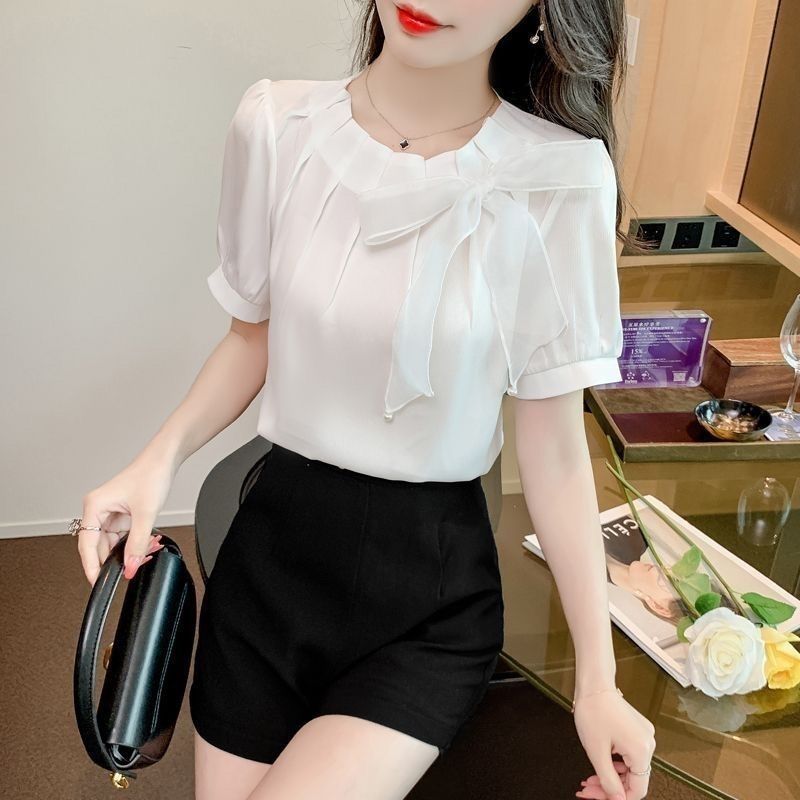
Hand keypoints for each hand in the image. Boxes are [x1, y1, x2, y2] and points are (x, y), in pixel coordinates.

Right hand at [77, 455, 176, 585]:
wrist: (164, 460)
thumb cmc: (151, 475)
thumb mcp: (145, 514)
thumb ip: (137, 543)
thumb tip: (129, 565)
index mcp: (94, 506)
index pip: (87, 545)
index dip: (92, 567)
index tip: (98, 583)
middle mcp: (98, 510)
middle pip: (100, 546)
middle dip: (118, 559)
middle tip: (133, 568)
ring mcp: (110, 512)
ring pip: (114, 543)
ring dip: (129, 551)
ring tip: (147, 552)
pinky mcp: (122, 514)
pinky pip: (123, 536)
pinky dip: (135, 543)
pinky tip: (148, 545)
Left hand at [573, 688, 654, 799]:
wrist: (593, 685)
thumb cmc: (593, 711)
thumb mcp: (596, 751)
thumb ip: (608, 780)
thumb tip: (617, 799)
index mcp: (642, 750)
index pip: (637, 789)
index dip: (617, 797)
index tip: (598, 797)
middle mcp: (648, 743)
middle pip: (633, 779)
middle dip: (610, 787)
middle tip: (588, 789)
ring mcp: (644, 736)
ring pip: (630, 768)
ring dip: (611, 776)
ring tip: (591, 778)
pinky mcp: (638, 730)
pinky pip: (629, 755)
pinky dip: (615, 763)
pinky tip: (601, 764)